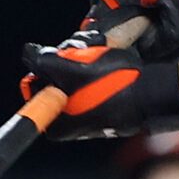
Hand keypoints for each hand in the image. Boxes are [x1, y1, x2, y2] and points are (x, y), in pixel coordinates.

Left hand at [21, 29, 178, 141]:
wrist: (148, 95)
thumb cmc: (112, 87)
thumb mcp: (71, 70)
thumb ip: (45, 62)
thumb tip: (30, 55)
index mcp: (55, 124)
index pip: (36, 86)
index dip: (48, 67)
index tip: (64, 60)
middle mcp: (66, 123)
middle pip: (53, 80)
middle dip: (67, 62)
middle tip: (85, 57)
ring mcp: (83, 115)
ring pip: (71, 77)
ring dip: (82, 62)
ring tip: (99, 60)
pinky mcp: (98, 106)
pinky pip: (88, 82)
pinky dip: (94, 71)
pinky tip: (107, 66)